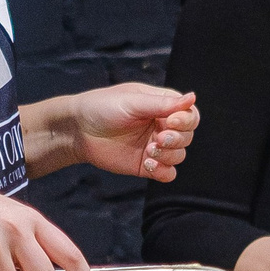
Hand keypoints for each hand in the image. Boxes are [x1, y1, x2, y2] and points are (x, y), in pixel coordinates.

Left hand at [37, 84, 198, 181]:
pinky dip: (164, 171)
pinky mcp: (145, 165)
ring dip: (169, 155)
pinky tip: (149, 164)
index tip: (170, 122)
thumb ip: (162, 104)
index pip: (189, 115)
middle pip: (187, 136)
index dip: (186, 121)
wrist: (77, 130)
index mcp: (162, 107)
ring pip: (179, 155)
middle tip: (158, 139)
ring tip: (149, 151)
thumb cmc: (102, 107)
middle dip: (177, 139)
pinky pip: (167, 173)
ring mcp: (154, 147)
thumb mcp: (132, 102)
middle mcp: (161, 126)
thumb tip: (192, 97)